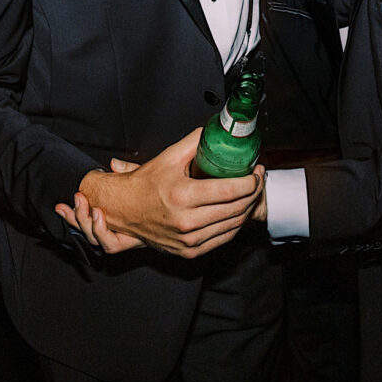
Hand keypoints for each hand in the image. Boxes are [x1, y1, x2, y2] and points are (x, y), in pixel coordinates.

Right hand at [54, 129, 261, 257]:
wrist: (124, 210)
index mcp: (182, 195)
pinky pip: (222, 239)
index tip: (255, 172)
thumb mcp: (169, 156)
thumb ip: (195, 141)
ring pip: (232, 226)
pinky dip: (234, 225)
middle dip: (253, 192)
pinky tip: (237, 211)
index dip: (249, 181)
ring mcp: (188, 240)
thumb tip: (216, 130)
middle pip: (235, 209)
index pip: (229, 191)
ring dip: (246, 209)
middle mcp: (185, 221)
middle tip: (257, 179)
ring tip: (250, 193)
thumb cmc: (146, 183)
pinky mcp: (189, 251)